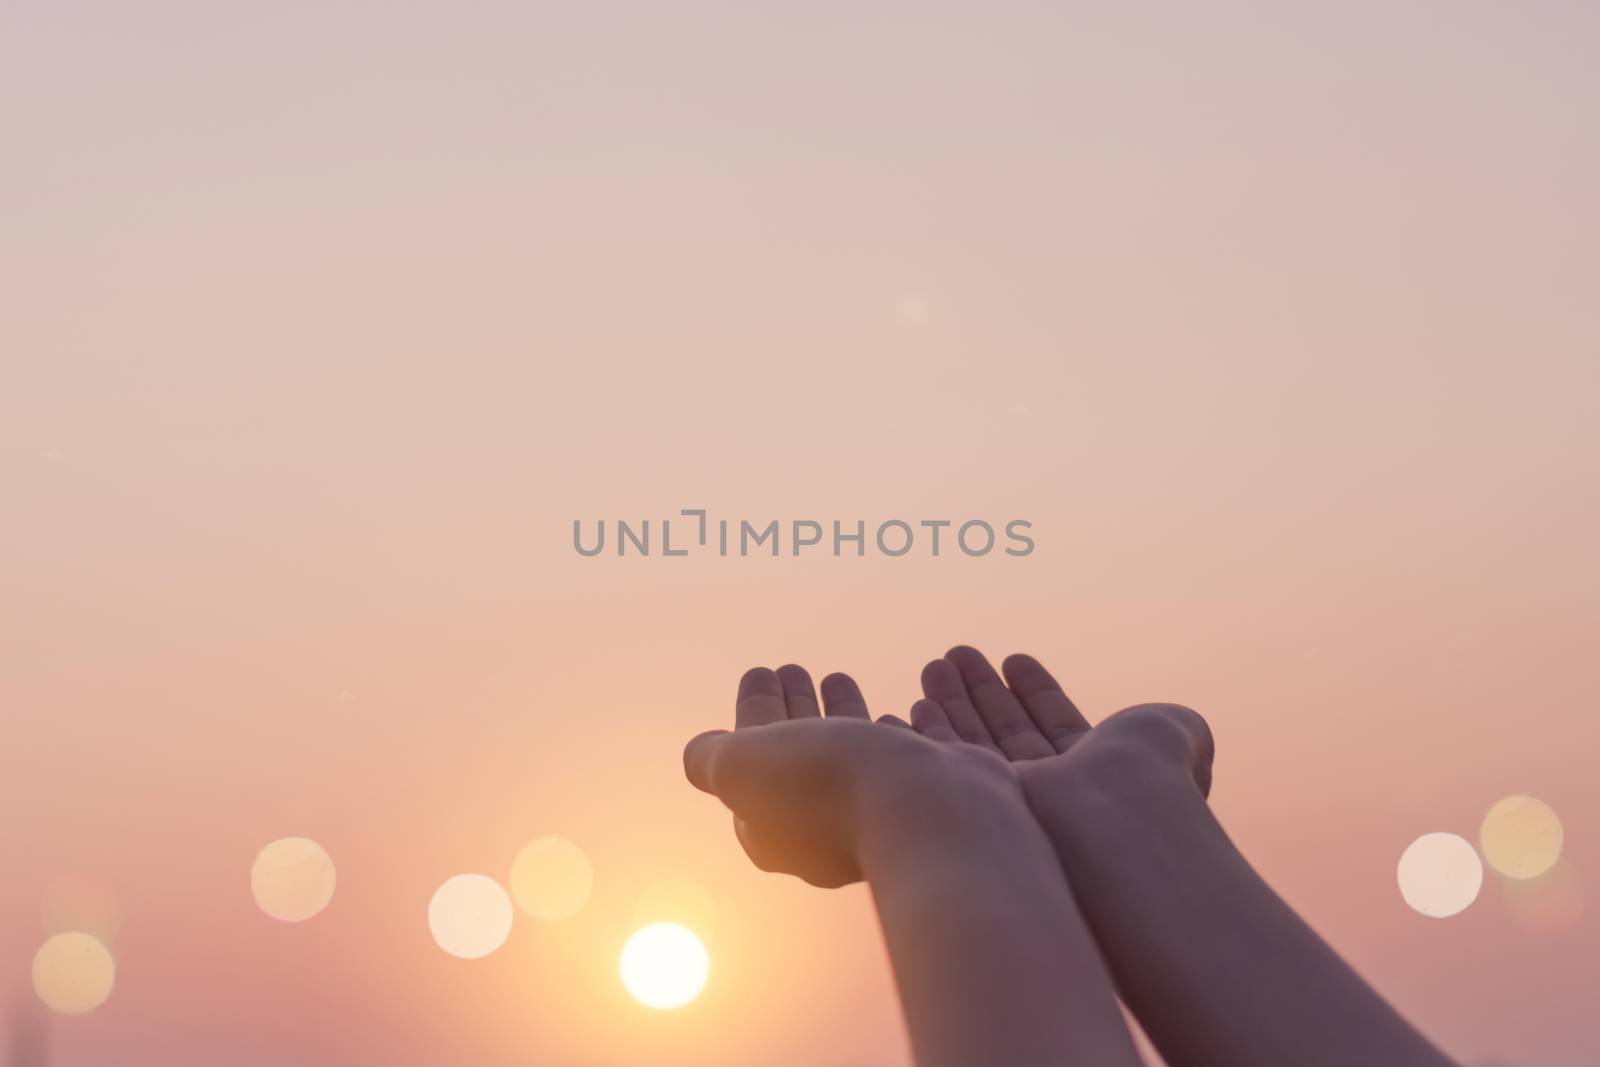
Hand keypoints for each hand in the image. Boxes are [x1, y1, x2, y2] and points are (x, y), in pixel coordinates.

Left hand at [684, 664, 1013, 887]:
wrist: (933, 814)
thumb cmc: (828, 786)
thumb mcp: (744, 767)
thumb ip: (715, 758)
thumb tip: (702, 753)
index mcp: (772, 830)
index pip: (750, 760)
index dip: (751, 713)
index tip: (760, 671)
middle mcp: (823, 833)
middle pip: (796, 759)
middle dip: (790, 710)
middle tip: (791, 668)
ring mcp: (879, 820)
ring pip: (849, 758)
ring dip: (837, 714)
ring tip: (837, 677)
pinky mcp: (926, 804)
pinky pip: (897, 763)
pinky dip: (886, 734)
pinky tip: (895, 716)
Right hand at [910, 645, 1213, 806]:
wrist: (1115, 817)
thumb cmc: (1150, 774)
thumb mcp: (1174, 731)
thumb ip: (1176, 725)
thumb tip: (1177, 731)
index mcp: (1096, 771)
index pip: (1056, 723)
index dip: (1034, 691)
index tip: (1013, 659)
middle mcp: (1053, 791)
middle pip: (1009, 731)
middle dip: (982, 692)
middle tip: (954, 655)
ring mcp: (1016, 800)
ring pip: (976, 744)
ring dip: (953, 703)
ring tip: (934, 665)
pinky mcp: (981, 803)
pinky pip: (951, 763)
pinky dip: (932, 734)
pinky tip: (915, 704)